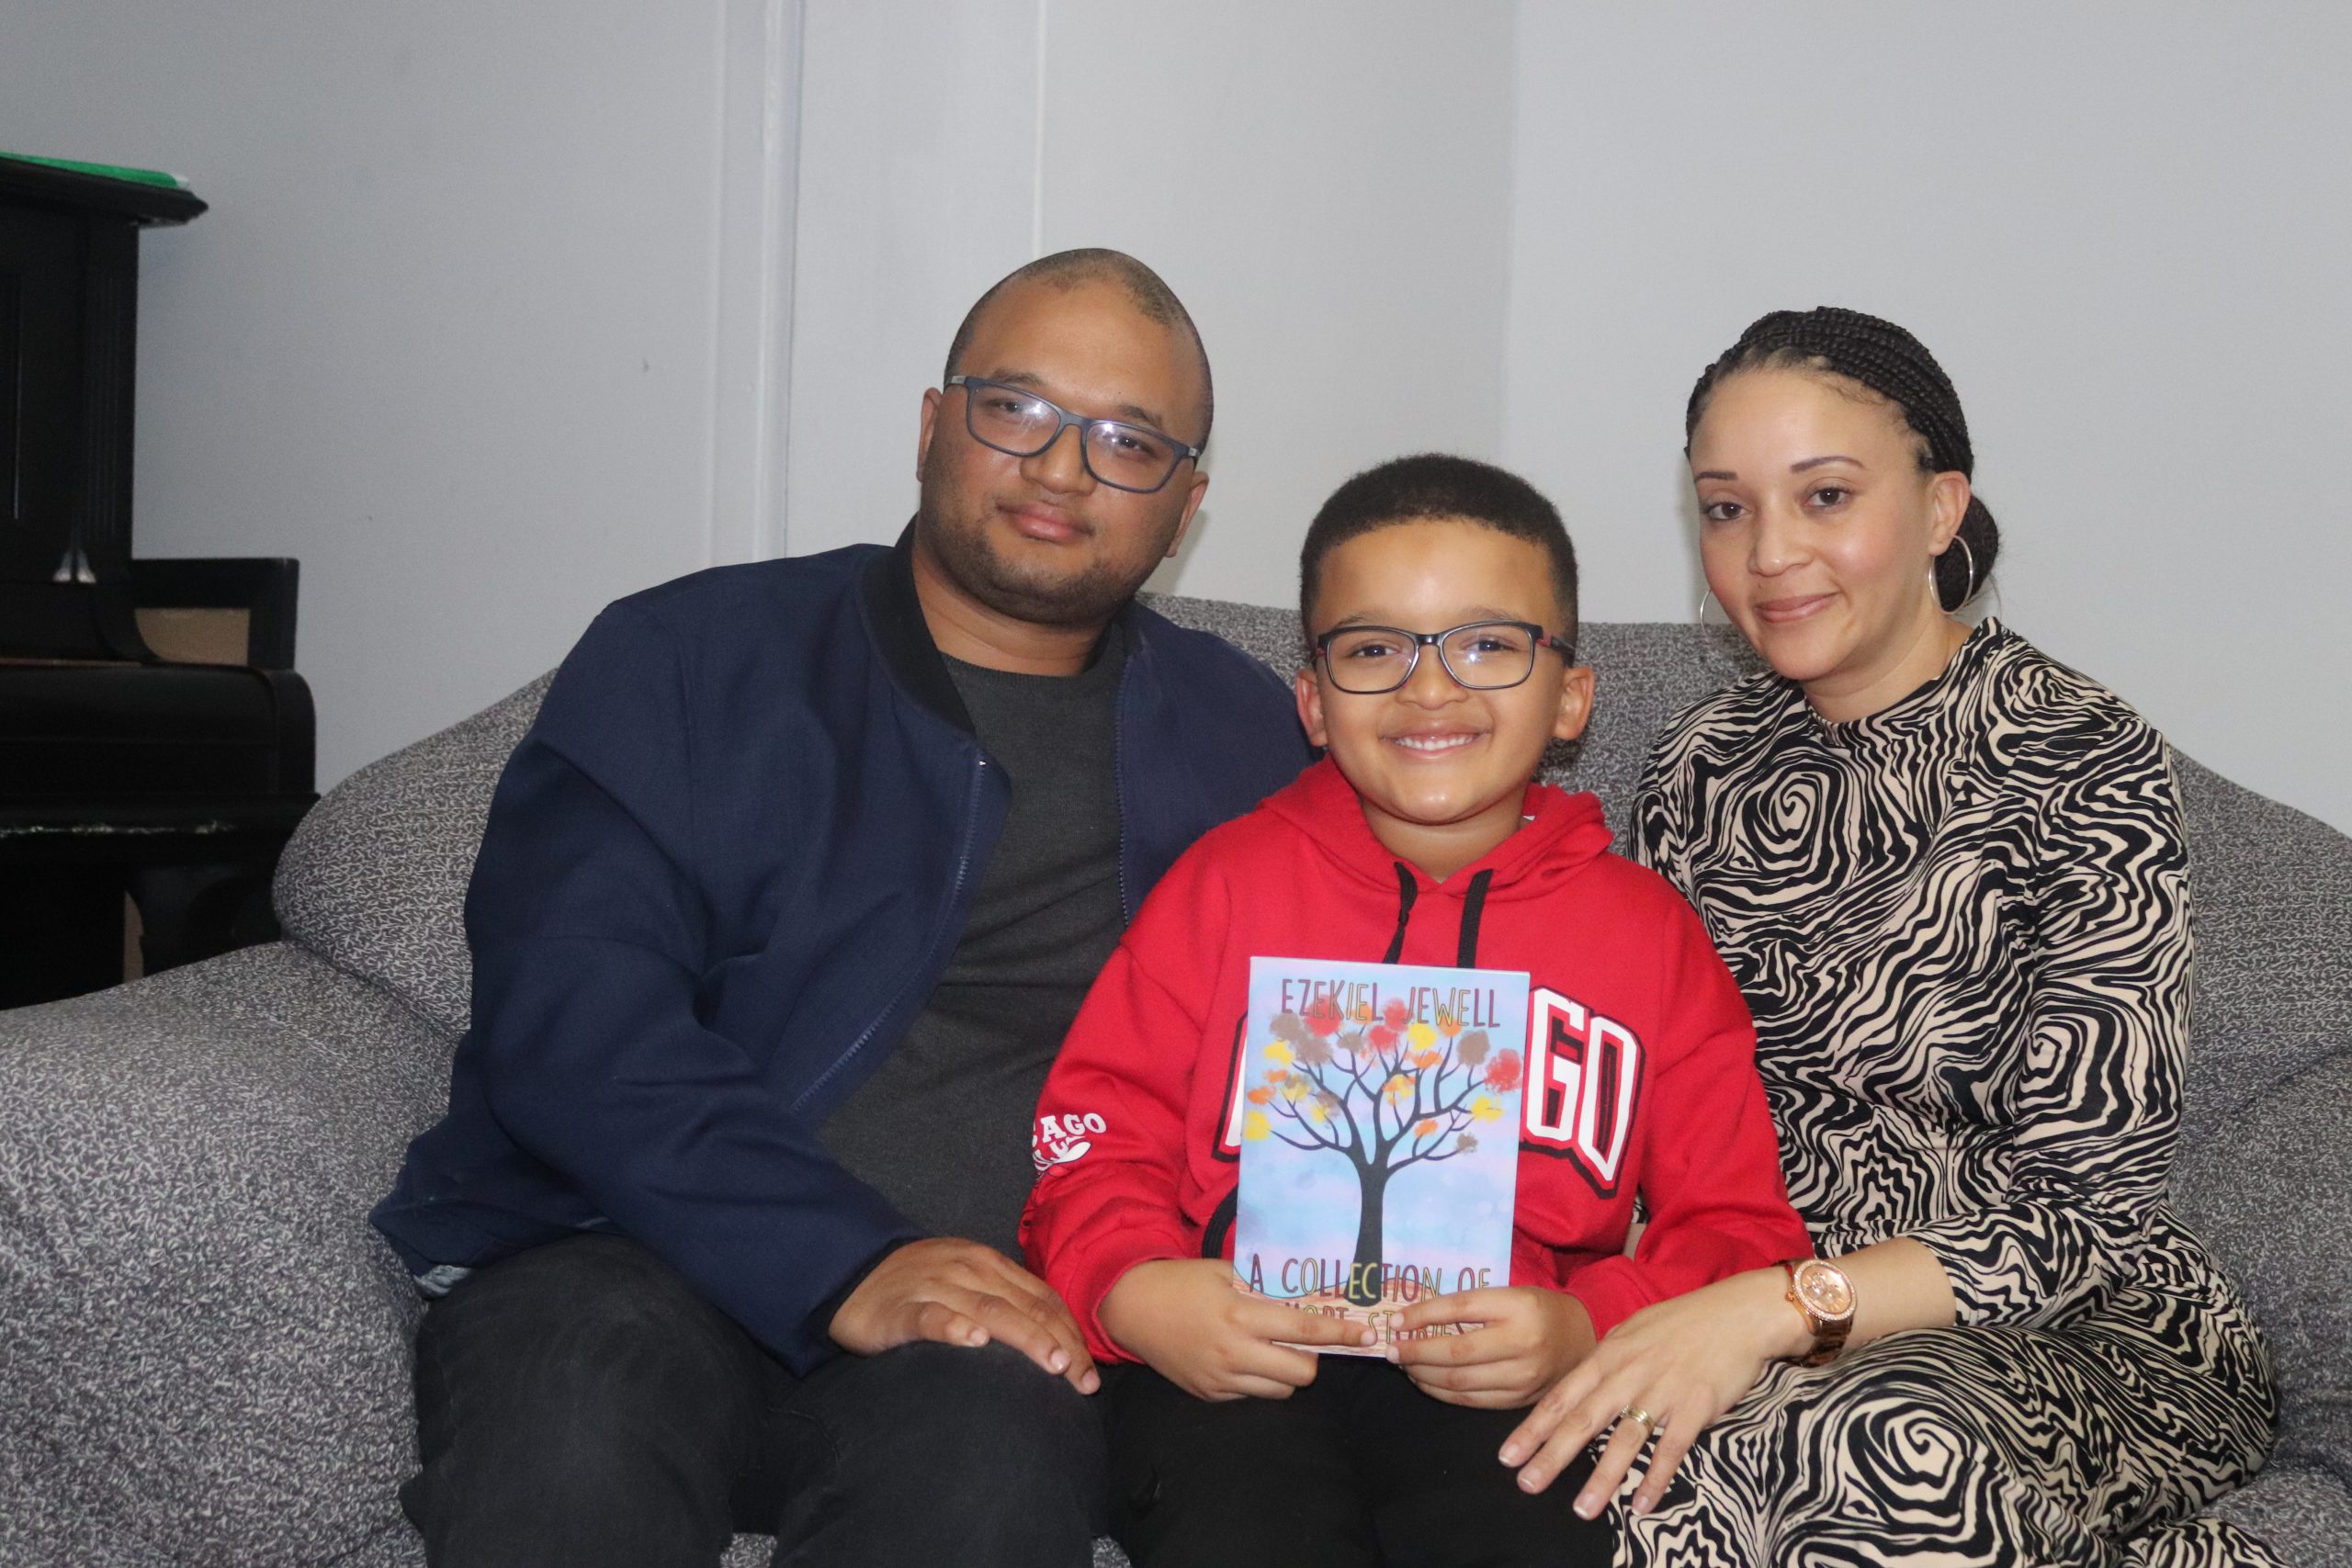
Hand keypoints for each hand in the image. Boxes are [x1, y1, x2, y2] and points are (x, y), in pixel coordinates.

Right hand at [828, 1237, 1100, 1393]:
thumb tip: (1054, 1334)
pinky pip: (930, 1318)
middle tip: (1082, 1383)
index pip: (1042, 1299)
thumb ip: (1005, 1298)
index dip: (1071, 1333)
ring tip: (1050, 1364)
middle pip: (1025, 1308)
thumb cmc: (918, 1283)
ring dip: (1025, 1336)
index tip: (1089, 1371)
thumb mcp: (968, 1279)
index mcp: (989, 1264)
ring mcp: (935, 1287)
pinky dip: (954, 1328)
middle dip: (1060, 1345)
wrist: (852, 1273)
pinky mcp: (902, 1310)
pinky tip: (973, 1342)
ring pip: (989, 1310)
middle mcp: (968, 1271)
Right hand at [1099, 1259, 1375, 1400]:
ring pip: (1280, 1392)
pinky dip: (1258, 1381)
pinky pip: (1251, 1395)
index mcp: (1241, 1316)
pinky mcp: (1210, 1394)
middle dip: (1312, 1359)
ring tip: (1272, 1351)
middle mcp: (1234, 1352)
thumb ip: (1267, 1287)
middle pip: (1301, 1374)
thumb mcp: (1226, 1272)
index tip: (1367, 1334)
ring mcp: (1221, 1379)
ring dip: (1286, 1374)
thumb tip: (1312, 1294)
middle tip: (1304, 1343)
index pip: (1305, 1331)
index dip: (1340, 1334)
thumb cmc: (1183, 1282)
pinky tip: (1243, 1359)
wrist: (1133, 1308)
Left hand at [1389, 1287, 1593, 1408]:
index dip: (1422, 1316)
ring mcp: (1523, 1377)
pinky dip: (1441, 1393)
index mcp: (1519, 1307)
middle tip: (1391, 1350)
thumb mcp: (1510, 1295)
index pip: (1459, 1309)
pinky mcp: (1519, 1401)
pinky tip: (1426, 1381)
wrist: (1581, 1341)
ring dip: (1423, 1375)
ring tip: (1404, 1365)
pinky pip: (1471, 1401)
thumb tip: (1415, 1319)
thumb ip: (1470, 1307)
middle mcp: (1523, 1344)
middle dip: (1415, 1352)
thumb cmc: (1538, 1311)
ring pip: (1460, 1381)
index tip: (1396, 1321)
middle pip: (1456, 1351)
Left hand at [1499, 1267, 1805, 1514]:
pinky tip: (1642, 1505)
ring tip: (1581, 1509)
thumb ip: (1607, 1357)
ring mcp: (1661, 1391)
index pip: (1561, 1396)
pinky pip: (1671, 1449)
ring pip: (1624, 1440)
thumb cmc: (1683, 1321)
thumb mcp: (1633, 1330)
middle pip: (1582, 1420)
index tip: (1508, 1454)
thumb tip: (1584, 1380)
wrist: (1737, 1314)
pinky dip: (1656, 1478)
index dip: (1534, 1427)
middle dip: (1551, 1455)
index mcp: (1609, 1355)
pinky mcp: (1695, 1407)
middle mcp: (1628, 1374)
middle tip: (1527, 1484)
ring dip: (1602, 1478)